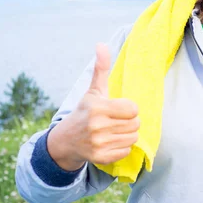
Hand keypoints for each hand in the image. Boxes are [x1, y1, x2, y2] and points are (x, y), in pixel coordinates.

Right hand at [47, 43, 139, 170]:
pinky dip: (122, 147)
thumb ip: (102, 68)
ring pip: (133, 138)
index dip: (129, 108)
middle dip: (130, 122)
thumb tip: (102, 44)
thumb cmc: (85, 111)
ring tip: (114, 131)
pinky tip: (110, 142)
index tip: (118, 109)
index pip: (133, 109)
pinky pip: (126, 151)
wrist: (66, 140)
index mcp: (98, 107)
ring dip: (127, 134)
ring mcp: (98, 143)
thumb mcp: (94, 91)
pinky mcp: (101, 158)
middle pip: (136, 124)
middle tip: (117, 121)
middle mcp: (97, 126)